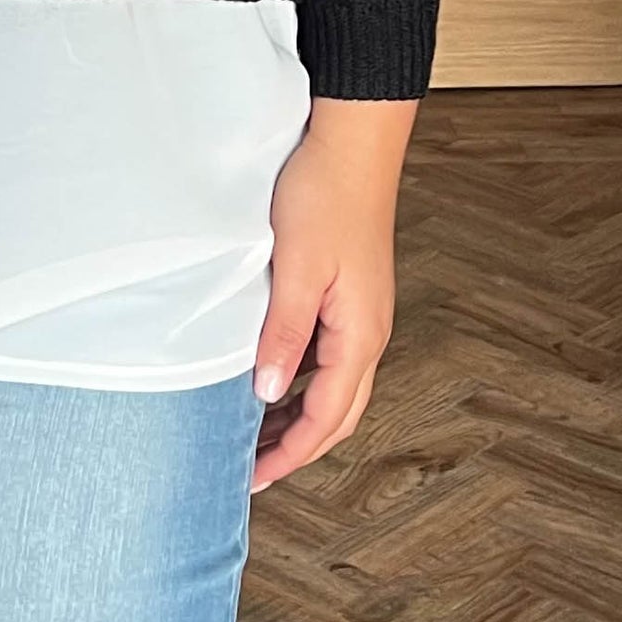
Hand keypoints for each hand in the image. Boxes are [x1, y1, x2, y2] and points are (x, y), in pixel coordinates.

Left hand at [249, 97, 416, 492]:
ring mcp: (362, 314)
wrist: (351, 142)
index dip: (291, 454)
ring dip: (300, 418)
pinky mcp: (350, 296)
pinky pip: (329, 358)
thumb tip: (266, 393)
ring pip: (335, 387)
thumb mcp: (294, 269)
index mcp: (360, 333)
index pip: (327, 417)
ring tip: (257, 436)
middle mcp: (369, 331)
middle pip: (338, 412)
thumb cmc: (325, 195)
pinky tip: (272, 382)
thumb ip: (282, 333)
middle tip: (252, 470)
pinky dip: (302, 383)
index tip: (255, 479)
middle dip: (299, 448)